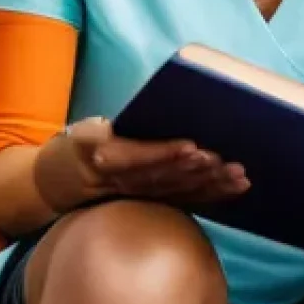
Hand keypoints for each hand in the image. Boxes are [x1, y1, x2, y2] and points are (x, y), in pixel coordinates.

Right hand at [34, 117, 249, 213]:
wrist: (65, 179)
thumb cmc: (86, 142)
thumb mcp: (90, 130)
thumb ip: (122, 126)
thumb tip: (171, 102)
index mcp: (106, 155)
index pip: (138, 157)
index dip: (166, 153)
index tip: (192, 146)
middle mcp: (124, 180)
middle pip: (165, 177)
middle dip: (198, 170)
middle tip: (225, 160)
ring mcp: (141, 194)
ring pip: (180, 191)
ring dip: (211, 184)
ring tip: (238, 173)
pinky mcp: (156, 200)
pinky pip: (187, 200)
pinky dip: (213, 194)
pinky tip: (238, 187)